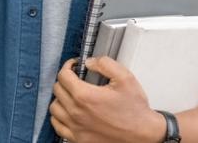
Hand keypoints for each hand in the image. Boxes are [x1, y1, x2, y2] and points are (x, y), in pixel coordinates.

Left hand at [50, 57, 166, 142]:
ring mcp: (76, 128)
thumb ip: (105, 64)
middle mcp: (76, 113)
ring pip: (54, 108)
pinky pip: (58, 126)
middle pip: (57, 90)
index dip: (67, 66)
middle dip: (65, 80)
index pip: (63, 76)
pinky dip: (59, 117)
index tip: (74, 66)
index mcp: (85, 96)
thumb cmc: (134, 110)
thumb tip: (89, 62)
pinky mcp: (78, 139)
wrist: (143, 135)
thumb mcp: (125, 78)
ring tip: (71, 95)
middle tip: (75, 78)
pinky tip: (69, 112)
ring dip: (60, 98)